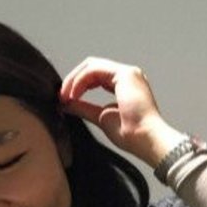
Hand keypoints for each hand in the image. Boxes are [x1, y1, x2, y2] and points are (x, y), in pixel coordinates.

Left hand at [59, 57, 185, 167]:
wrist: (145, 140)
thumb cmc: (132, 134)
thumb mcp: (101, 118)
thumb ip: (84, 108)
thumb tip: (65, 104)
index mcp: (125, 86)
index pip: (95, 76)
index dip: (77, 85)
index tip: (64, 100)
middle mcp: (128, 77)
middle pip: (91, 67)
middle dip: (73, 80)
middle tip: (61, 97)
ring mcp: (129, 73)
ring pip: (91, 66)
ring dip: (74, 80)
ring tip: (65, 97)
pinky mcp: (125, 74)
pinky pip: (94, 70)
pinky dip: (80, 81)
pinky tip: (73, 95)